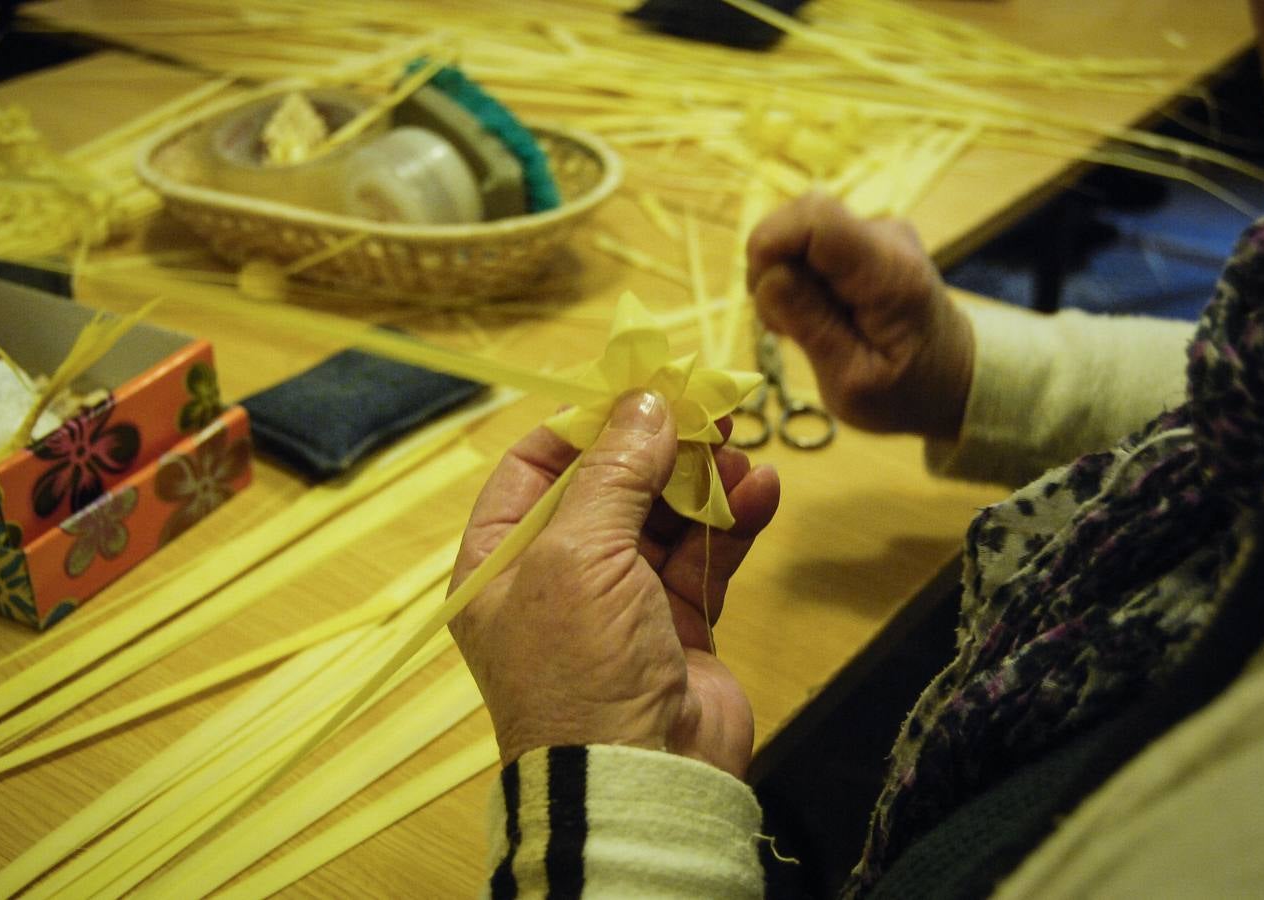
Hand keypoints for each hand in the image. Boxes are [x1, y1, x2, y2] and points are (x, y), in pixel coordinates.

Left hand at [449, 391, 779, 777]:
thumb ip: (614, 470)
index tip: (637, 388)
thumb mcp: (577, 553)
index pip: (534, 468)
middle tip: (707, 408)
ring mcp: (618, 603)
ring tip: (741, 450)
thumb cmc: (580, 665)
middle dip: (657, 447)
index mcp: (499, 563)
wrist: (640, 781)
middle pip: (607, 486)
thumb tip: (646, 402)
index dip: (584, 424)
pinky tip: (764, 490)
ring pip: (663, 518)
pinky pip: (704, 559)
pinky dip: (733, 523)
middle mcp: (554, 579)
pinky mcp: (676, 626)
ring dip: (703, 482)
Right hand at [747, 192, 974, 440]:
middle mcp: (885, 237)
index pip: (815, 219)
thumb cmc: (907, 391)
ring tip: (802, 329)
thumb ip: (812, 326)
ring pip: (799, 232)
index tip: (761, 295)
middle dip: (771, 268)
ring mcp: (877, 233)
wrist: (955, 378)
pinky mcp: (865, 240)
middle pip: (800, 218)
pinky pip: (810, 244)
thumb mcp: (852, 382)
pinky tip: (814, 316)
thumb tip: (769, 276)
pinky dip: (797, 279)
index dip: (770, 244)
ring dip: (782, 279)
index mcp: (888, 274)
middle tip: (783, 326)